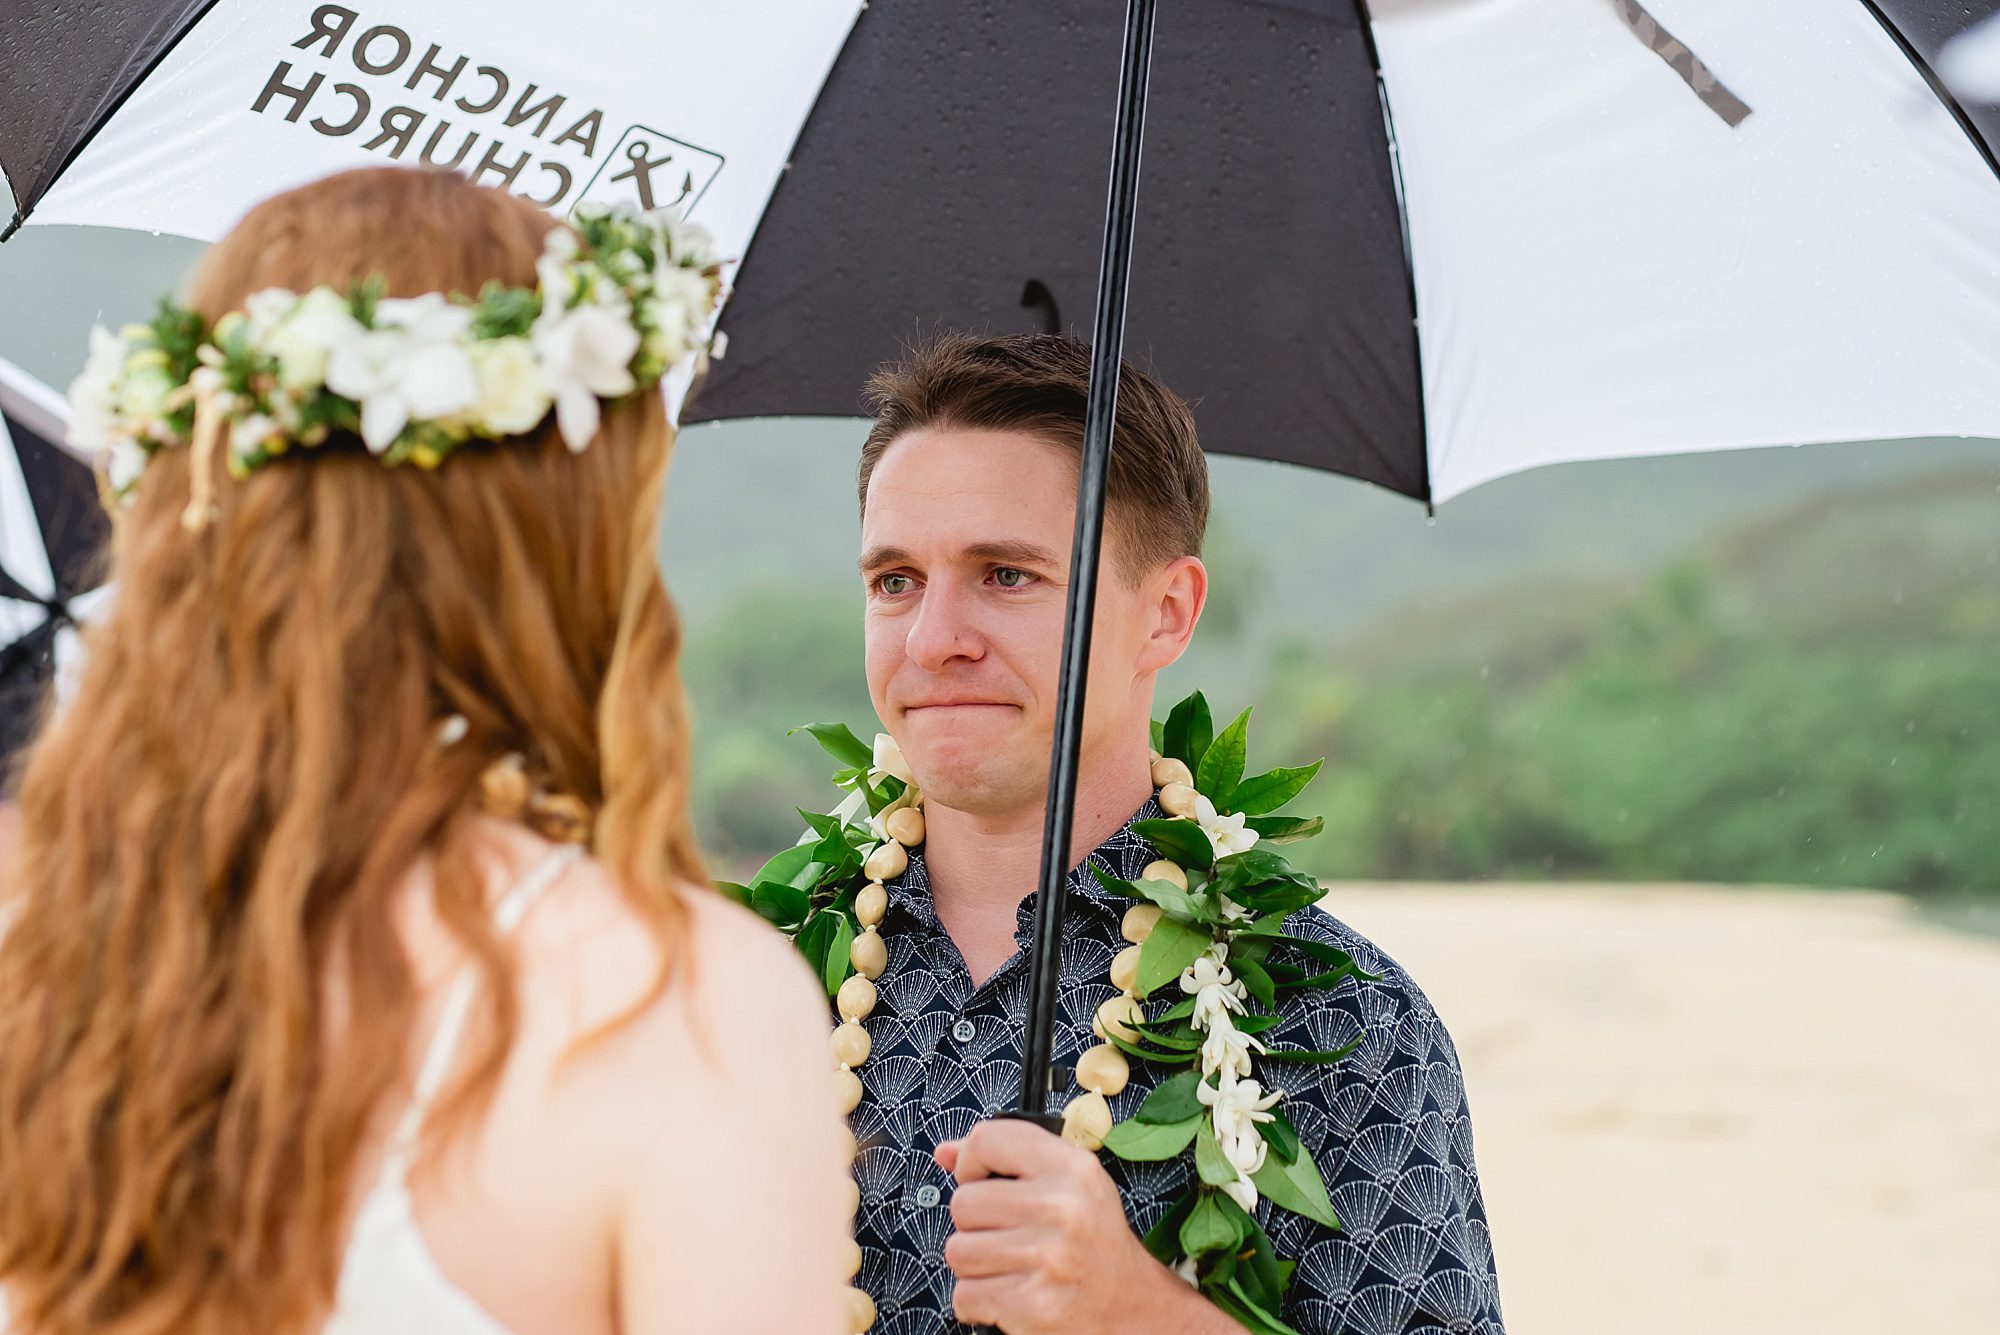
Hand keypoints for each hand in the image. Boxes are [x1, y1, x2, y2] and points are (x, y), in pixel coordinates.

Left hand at [935, 1118, 1227, 1334]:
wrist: (1132, 1307)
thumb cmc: (1094, 1242)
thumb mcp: (1068, 1183)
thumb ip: (1008, 1159)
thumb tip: (946, 1153)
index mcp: (1071, 1168)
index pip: (986, 1140)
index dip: (972, 1162)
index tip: (983, 1180)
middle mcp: (1060, 1207)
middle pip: (963, 1202)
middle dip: (975, 1223)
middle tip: (1007, 1233)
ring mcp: (1045, 1257)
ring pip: (957, 1251)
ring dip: (974, 1264)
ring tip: (1009, 1264)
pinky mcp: (1030, 1304)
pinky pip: (964, 1295)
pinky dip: (977, 1300)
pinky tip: (1008, 1291)